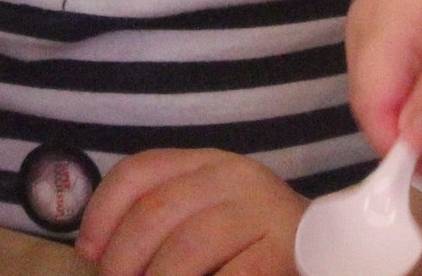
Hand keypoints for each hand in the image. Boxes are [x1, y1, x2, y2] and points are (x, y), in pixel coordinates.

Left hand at [76, 149, 304, 275]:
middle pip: (156, 210)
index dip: (103, 213)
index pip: (140, 171)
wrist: (333, 251)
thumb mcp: (205, 218)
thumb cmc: (252, 244)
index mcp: (207, 163)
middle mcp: (234, 176)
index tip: (88, 255)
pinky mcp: (287, 250)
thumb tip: (97, 256)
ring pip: (187, 247)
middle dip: (124, 259)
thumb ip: (161, 225)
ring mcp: (264, 211)